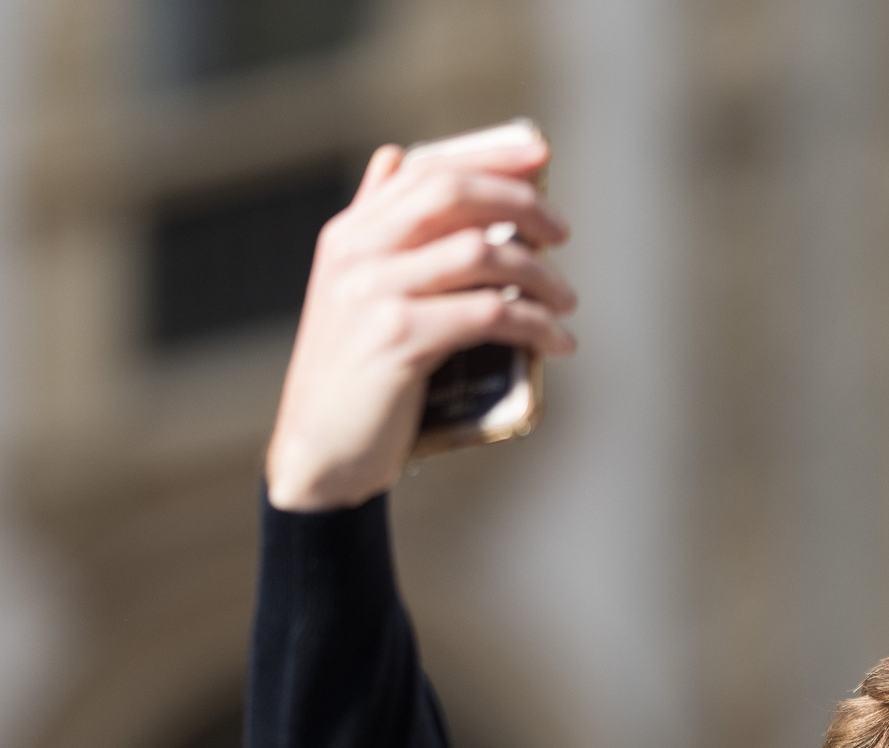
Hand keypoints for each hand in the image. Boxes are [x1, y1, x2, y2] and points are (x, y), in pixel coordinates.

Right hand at [264, 139, 577, 511]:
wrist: (322, 453)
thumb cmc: (355, 376)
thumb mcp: (355, 291)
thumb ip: (377, 228)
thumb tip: (394, 157)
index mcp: (349, 235)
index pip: (426, 171)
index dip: (489, 156)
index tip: (540, 154)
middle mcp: (356, 254)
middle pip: (453, 196)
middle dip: (521, 204)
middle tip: (561, 234)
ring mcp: (372, 293)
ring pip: (479, 253)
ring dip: (539, 274)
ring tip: (567, 300)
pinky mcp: (397, 338)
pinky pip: (488, 313)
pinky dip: (535, 324)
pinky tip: (558, 342)